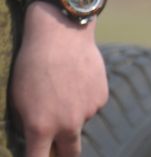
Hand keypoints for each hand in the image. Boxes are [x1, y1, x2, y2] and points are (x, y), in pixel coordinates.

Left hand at [10, 0, 107, 156]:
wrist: (61, 35)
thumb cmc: (31, 66)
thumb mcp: (19, 100)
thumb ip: (30, 125)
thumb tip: (37, 139)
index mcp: (41, 128)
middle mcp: (68, 124)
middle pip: (70, 154)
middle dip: (64, 156)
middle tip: (58, 150)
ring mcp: (88, 111)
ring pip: (80, 124)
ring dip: (72, 116)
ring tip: (63, 90)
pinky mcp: (101, 97)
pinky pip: (91, 107)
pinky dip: (84, 101)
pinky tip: (76, 81)